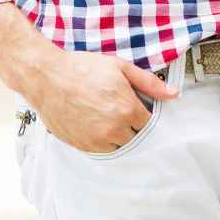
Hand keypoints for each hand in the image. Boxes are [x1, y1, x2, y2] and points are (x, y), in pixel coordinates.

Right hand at [26, 42, 179, 152]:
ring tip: (110, 120)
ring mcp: (97, 140)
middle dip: (135, 129)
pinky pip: (101, 152)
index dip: (147, 118)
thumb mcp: (120, 68)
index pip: (150, 125)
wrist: (47, 76)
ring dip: (120, 137)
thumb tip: (172, 93)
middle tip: (126, 116)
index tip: (143, 113)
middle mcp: (114, 129)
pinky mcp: (81, 145)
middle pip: (137, 139)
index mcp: (128, 109)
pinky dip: (103, 142)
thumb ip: (149, 83)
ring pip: (120, 148)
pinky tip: (98, 126)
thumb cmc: (82, 69)